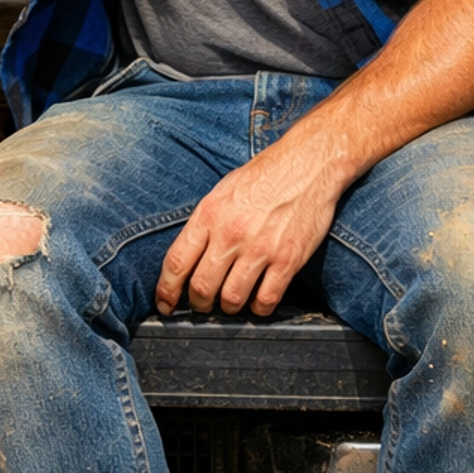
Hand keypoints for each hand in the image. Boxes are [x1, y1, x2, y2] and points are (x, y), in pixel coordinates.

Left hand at [155, 124, 346, 318]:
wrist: (307, 163)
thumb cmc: (264, 175)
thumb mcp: (222, 192)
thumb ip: (204, 224)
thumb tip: (188, 257)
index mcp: (209, 215)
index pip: (176, 263)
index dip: (166, 291)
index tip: (165, 304)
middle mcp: (230, 234)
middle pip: (201, 288)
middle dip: (198, 304)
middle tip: (202, 305)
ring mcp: (259, 249)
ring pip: (232, 299)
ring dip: (228, 309)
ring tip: (231, 303)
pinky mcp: (287, 260)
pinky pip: (266, 299)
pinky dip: (259, 308)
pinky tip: (258, 301)